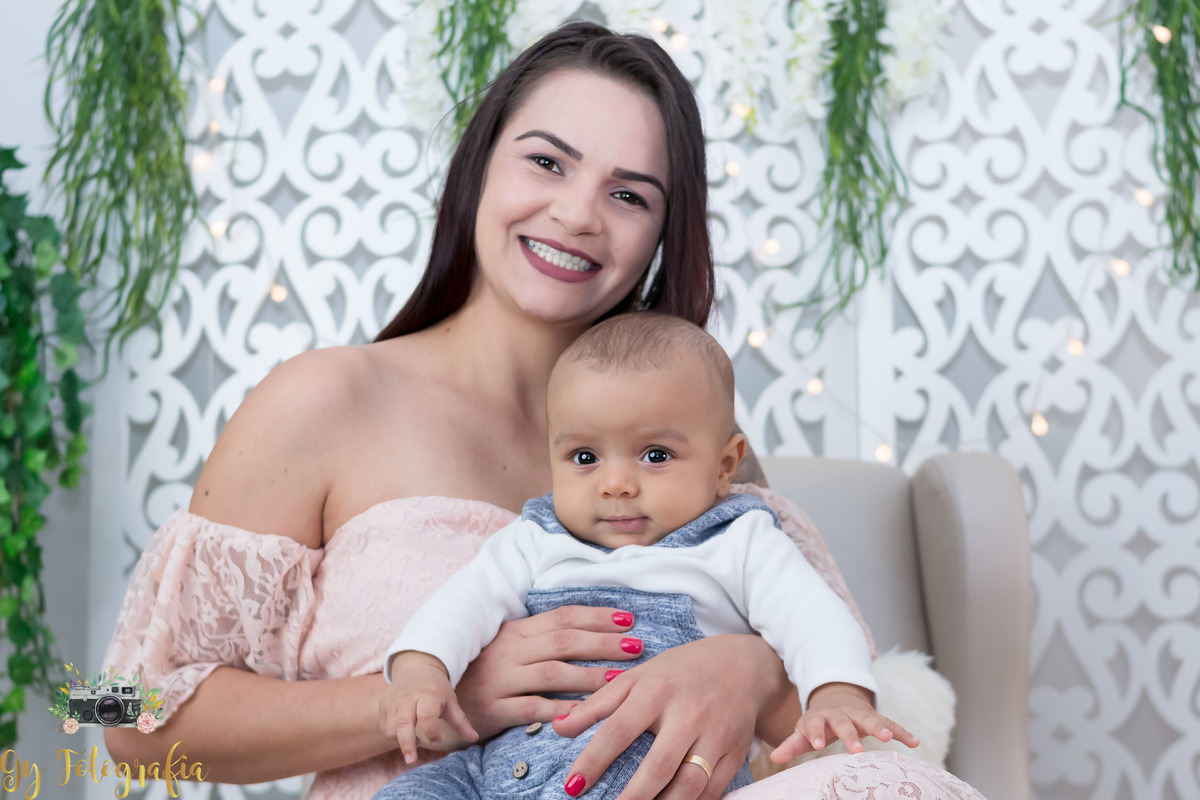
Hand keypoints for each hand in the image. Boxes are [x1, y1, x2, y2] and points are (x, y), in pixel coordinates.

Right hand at [378, 652, 478, 763]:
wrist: (415, 667)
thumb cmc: (436, 688)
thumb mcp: (451, 701)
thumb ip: (461, 721)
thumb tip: (474, 738)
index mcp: (427, 695)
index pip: (427, 714)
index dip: (431, 730)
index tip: (438, 741)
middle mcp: (407, 698)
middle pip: (402, 723)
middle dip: (406, 743)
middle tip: (412, 760)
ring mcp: (393, 702)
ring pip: (391, 728)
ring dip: (401, 741)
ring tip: (416, 743)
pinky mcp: (383, 706)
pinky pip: (385, 727)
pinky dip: (394, 737)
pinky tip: (406, 735)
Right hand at [453, 605, 640, 740]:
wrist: (437, 703)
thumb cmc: (482, 675)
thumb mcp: (507, 649)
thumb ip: (540, 640)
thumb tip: (589, 632)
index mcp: (515, 632)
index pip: (562, 617)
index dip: (596, 617)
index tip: (627, 619)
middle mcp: (509, 651)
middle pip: (563, 641)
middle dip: (602, 643)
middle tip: (635, 646)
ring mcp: (500, 679)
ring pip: (551, 673)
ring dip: (589, 675)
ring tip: (619, 679)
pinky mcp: (493, 709)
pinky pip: (532, 708)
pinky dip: (560, 709)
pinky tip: (585, 712)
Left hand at [552, 634, 783, 799]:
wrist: (742, 665)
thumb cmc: (680, 672)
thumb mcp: (637, 677)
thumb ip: (598, 703)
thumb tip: (558, 728)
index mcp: (657, 690)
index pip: (619, 730)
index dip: (593, 761)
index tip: (572, 786)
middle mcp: (688, 713)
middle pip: (658, 766)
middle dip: (631, 798)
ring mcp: (716, 735)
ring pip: (689, 785)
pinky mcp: (736, 753)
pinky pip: (713, 791)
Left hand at [769, 682, 918, 762]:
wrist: (837, 699)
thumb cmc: (819, 723)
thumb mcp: (804, 731)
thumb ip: (792, 745)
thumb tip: (774, 758)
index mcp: (819, 717)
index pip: (814, 724)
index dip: (814, 733)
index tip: (816, 743)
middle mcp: (839, 714)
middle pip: (844, 723)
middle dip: (850, 735)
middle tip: (857, 749)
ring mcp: (859, 714)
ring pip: (869, 719)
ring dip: (880, 727)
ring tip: (890, 738)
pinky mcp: (876, 717)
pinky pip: (891, 723)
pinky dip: (902, 732)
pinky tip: (914, 742)